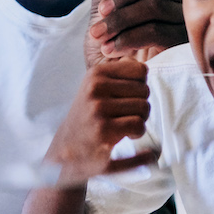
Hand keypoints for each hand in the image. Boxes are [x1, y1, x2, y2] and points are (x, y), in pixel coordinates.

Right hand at [45, 58, 156, 187]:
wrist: (69, 147)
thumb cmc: (89, 116)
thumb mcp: (96, 88)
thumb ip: (119, 73)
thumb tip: (140, 66)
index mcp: (96, 73)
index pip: (140, 70)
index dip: (140, 86)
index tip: (128, 98)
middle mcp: (96, 87)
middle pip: (144, 90)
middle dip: (141, 105)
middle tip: (126, 116)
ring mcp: (98, 108)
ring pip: (143, 107)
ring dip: (140, 120)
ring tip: (125, 125)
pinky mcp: (104, 130)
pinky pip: (139, 125)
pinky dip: (138, 133)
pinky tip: (126, 135)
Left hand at [85, 0, 184, 65]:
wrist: (107, 75)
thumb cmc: (107, 35)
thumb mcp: (101, 0)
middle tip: (100, 13)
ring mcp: (182, 22)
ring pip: (155, 6)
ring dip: (120, 20)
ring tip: (99, 35)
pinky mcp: (180, 46)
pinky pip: (156, 31)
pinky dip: (127, 38)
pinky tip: (111, 48)